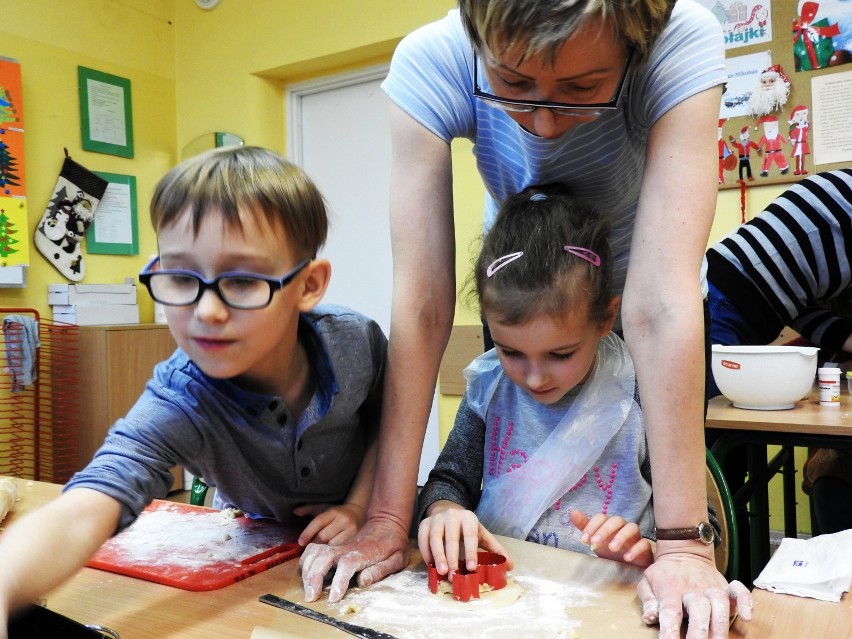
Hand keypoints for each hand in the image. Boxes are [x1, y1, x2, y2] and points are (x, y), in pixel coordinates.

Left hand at [294, 503, 365, 545]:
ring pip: (331, 544)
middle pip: (324, 535)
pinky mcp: (354, 537)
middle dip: (314, 543)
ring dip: (322, 549)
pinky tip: (327, 552)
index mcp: (333, 511)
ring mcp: (350, 529)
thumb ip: (309, 509)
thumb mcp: (323, 508)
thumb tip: (295, 511)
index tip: (300, 542)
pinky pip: (339, 548)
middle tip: (308, 548)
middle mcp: (343, 520)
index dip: (308, 533)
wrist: (358, 512)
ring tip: (317, 550)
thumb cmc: (336, 511)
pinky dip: (331, 551)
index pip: (318, 522)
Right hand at [300, 516, 408, 602]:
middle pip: (323, 557)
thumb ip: (381, 570)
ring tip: (308, 590)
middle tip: (311, 597)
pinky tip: (306, 573)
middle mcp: (347, 548)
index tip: (334, 598)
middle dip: (314, 577)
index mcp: (363, 552)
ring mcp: (338, 545)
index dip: (339, 581)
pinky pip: (313, 550)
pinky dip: (306, 561)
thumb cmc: (394, 544)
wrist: (387, 522)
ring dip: (307, 571)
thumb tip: (363, 581)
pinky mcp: (333, 546)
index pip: (347, 564)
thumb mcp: (397, 558)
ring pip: (315, 553)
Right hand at [417, 501, 512, 574]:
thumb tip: (510, 566)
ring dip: (438, 556)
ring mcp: (436, 519)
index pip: (470, 535)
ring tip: (442, 572)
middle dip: (452, 557)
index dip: (471, 552)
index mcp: (469, 518)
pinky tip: (430, 565)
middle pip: (451, 537)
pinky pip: (423, 539)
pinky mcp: (424, 523)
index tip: (472, 568)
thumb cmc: (466, 527)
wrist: (446, 510)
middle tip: (454, 574)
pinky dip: (426, 552)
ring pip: (435, 538)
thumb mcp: (481, 534)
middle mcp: (451, 516)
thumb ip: (494, 548)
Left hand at [570, 510, 653, 567]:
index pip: (601, 517)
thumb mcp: (596, 540)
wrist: (632, 565)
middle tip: (594, 543)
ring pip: (632, 528)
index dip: (591, 526)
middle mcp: (623, 527)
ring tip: (612, 548)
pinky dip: (636, 549)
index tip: (583, 540)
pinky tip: (627, 558)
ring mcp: (636, 536)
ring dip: (621, 536)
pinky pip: (644, 544)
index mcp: (610, 524)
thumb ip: (585, 527)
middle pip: (616, 520)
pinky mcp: (646, 548)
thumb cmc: (612, 550)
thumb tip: (572, 512)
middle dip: (604, 530)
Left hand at [637, 549, 752, 638]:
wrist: (683, 550)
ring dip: (720, 624)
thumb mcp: (647, 582)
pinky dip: (745, 602)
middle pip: (698, 609)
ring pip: (719, 602)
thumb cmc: (664, 573)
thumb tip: (650, 617)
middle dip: (699, 631)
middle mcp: (692, 590)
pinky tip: (747, 617)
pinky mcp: (725, 587)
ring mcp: (710, 588)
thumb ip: (648, 600)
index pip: (670, 611)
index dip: (670, 629)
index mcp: (670, 590)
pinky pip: (739, 591)